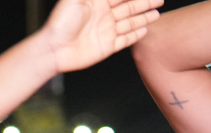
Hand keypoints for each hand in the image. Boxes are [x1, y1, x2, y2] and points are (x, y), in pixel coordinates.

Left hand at [41, 0, 162, 72]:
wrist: (53, 50)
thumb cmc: (60, 22)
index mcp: (96, 2)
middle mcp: (102, 16)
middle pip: (128, 7)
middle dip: (144, 3)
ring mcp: (105, 32)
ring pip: (129, 22)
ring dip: (143, 17)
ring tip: (157, 13)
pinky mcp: (106, 47)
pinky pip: (125, 40)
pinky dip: (135, 35)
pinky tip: (145, 30)